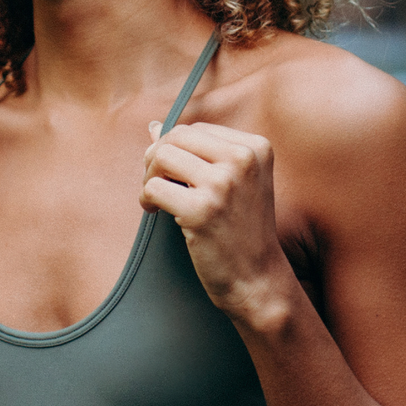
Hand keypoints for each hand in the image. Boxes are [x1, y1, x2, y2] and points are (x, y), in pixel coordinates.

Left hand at [140, 121, 294, 324]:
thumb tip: (153, 126)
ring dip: (149, 177)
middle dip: (157, 157)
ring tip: (157, 198)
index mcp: (255, 147)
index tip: (173, 174)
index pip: (196, 128)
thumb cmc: (242, 230)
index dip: (174, 149)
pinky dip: (146, 199)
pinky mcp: (202, 210)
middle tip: (156, 182)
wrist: (258, 278)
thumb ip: (196, 153)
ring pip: (161, 156)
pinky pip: (153, 187)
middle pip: (177, 136)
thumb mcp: (232, 183)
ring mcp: (223, 183)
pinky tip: (156, 212)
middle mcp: (243, 159)